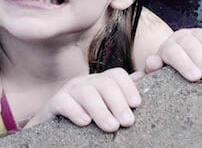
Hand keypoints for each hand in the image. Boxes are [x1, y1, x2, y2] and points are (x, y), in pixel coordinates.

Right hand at [26, 68, 140, 131]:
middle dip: (118, 102)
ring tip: (112, 127)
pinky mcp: (54, 103)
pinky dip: (75, 111)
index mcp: (101, 81)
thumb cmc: (88, 118)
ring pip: (86, 92)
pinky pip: (64, 102)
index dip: (128, 87)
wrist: (56, 130)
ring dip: (101, 110)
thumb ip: (125, 93)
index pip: (117, 75)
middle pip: (104, 83)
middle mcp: (86, 82)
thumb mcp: (108, 106)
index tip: (136, 104)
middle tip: (128, 122)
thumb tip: (148, 72)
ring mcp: (69, 91)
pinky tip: (85, 122)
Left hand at [145, 24, 201, 83]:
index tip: (196, 77)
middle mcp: (181, 37)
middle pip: (192, 45)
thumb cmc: (168, 73)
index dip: (184, 63)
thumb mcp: (157, 75)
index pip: (173, 52)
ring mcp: (196, 33)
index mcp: (166, 48)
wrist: (178, 59)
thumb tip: (140, 75)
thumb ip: (149, 74)